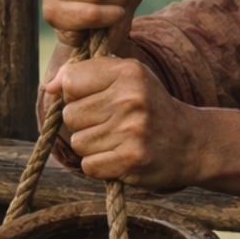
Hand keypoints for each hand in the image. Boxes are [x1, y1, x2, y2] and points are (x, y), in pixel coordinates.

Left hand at [47, 56, 203, 189]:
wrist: (191, 143)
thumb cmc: (150, 107)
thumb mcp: (126, 78)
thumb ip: (85, 74)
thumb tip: (48, 87)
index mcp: (128, 72)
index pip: (71, 81)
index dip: (76, 94)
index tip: (95, 100)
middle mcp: (131, 98)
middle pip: (70, 115)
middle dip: (83, 123)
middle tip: (110, 124)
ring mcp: (132, 130)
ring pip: (78, 143)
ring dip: (92, 147)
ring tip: (117, 141)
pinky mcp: (131, 160)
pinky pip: (89, 166)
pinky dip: (100, 166)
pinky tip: (119, 157)